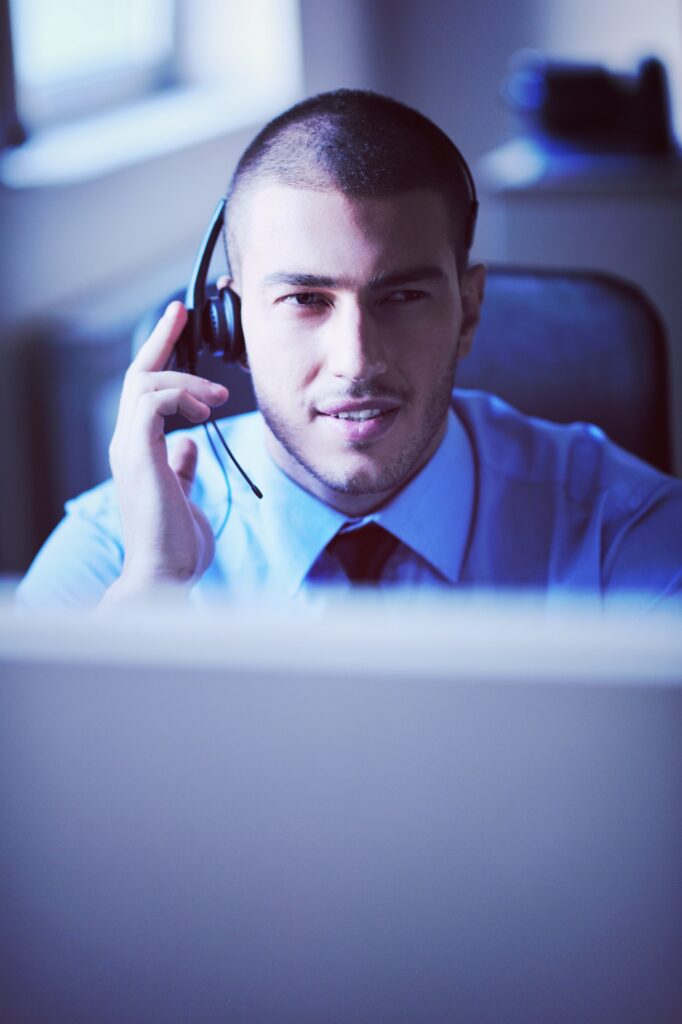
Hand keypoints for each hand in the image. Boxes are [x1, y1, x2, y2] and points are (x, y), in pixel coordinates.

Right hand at [103, 302, 227, 601]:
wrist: (164, 575)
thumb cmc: (176, 544)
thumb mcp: (184, 496)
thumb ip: (181, 469)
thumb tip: (188, 446)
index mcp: (138, 450)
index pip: (145, 392)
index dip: (161, 358)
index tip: (178, 328)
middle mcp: (127, 444)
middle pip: (139, 376)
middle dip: (161, 340)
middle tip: (181, 312)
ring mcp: (129, 449)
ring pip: (144, 384)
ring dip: (184, 379)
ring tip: (217, 396)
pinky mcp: (139, 455)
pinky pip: (152, 403)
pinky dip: (179, 396)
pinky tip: (204, 411)